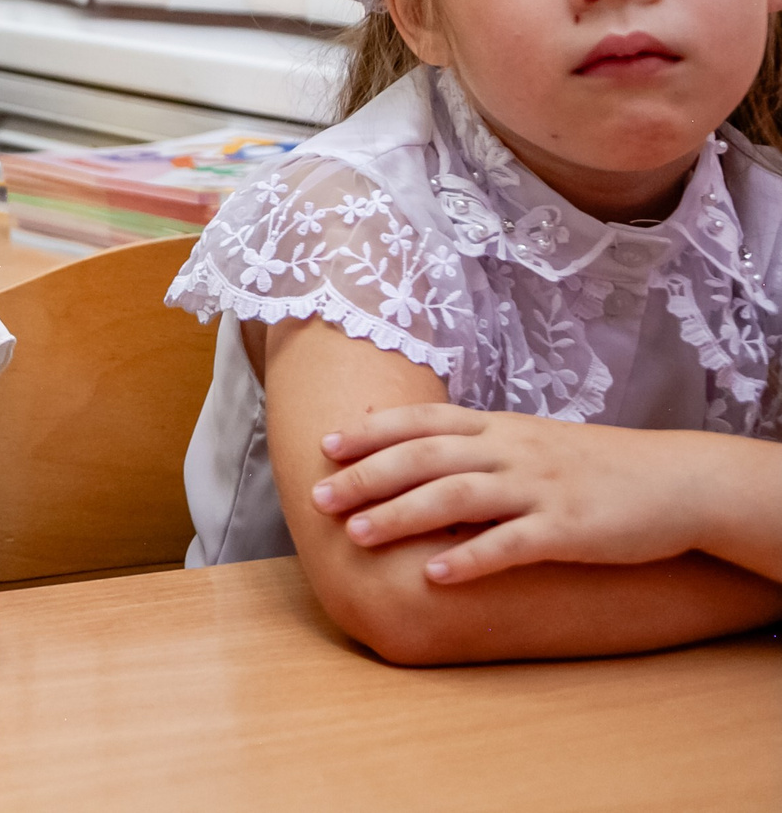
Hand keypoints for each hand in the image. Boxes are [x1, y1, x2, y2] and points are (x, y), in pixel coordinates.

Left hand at [311, 403, 722, 581]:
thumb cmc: (593, 463)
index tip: (324, 447)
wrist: (678, 482)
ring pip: (459, 495)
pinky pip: (513, 542)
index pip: (423, 421)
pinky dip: (471, 558)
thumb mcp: (527, 437)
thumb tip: (400, 434)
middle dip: (368, 476)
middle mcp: (513, 450)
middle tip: (319, 499)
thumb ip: (468, 437)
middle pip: (427, 456)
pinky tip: (435, 576)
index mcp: (500, 426)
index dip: (371, 432)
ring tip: (358, 536)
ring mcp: (540, 487)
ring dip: (403, 515)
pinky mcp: (570, 528)